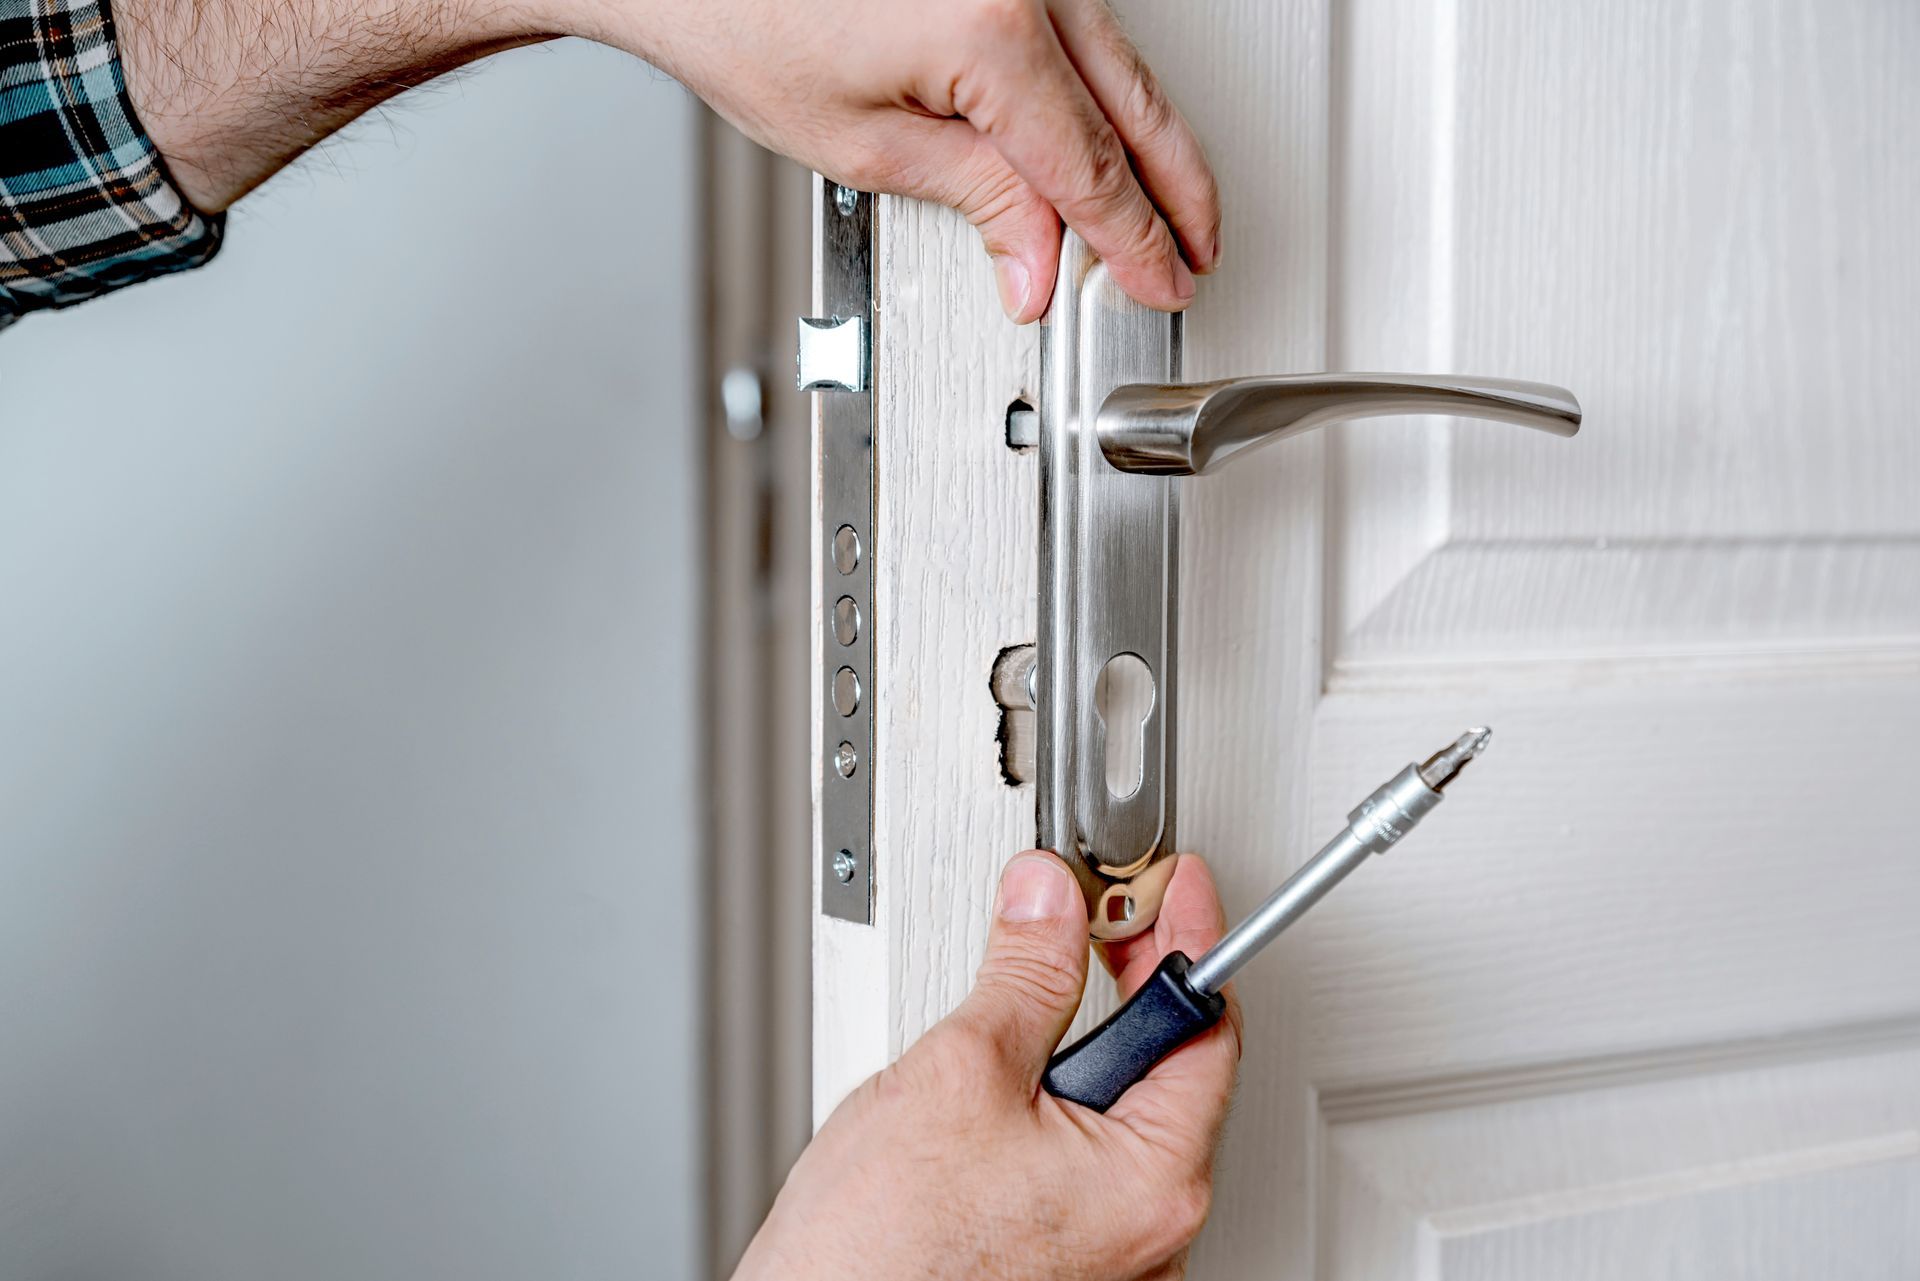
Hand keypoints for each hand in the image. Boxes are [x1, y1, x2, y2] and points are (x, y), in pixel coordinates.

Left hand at [582, 0, 1220, 320]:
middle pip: (1137, 110)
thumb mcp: (867, 148)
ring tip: (1166, 215)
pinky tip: (1116, 137)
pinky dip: (1110, 95)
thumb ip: (979, 202)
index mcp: (994, 31)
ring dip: (1153, 145)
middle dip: (1176, 195)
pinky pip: (1087, 33)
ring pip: (1125, 67)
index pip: (1092, 168)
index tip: (1161, 282)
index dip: (1134, 241)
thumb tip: (1041, 264)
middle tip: (1194, 257)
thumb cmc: (747, 26)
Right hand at [733, 852, 1242, 1280]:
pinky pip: (1086, 1173)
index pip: (1202, 1023)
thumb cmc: (878, 1253)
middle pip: (1166, 1072)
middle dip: (1123, 990)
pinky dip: (1055, 1120)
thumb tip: (1050, 901)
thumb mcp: (960, 1071)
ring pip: (1120, 1124)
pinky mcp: (1066, 1274)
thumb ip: (1024, 972)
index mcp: (1154, 1179)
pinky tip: (1000, 1103)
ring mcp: (1112, 1264)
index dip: (1185, 935)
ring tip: (1011, 1029)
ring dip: (1078, 1059)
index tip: (1173, 884)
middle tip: (1086, 926)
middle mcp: (1153, 1233)